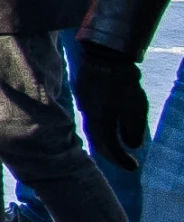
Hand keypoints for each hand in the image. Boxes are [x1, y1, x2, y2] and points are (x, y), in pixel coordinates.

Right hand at [78, 40, 152, 172]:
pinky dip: (101, 125)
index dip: (121, 160)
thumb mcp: (137, 105)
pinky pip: (91, 116)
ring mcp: (84, 104)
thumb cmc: (124, 80)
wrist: (104, 54)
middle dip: (112, 154)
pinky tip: (110, 121)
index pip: (109, 148)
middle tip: (125, 159)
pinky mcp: (84, 95)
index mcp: (102, 120)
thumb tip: (133, 145)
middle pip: (98, 141)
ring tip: (118, 143)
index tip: (134, 167)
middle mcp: (89, 115)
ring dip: (106, 140)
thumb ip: (134, 127)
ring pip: (93, 128)